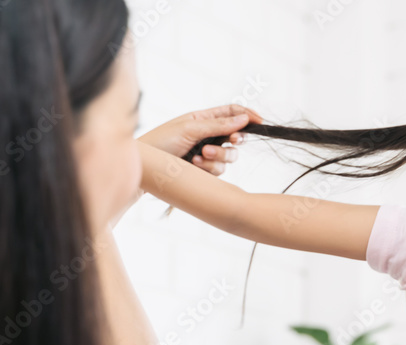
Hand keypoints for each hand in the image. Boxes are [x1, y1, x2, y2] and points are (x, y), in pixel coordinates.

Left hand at [139, 104, 263, 175]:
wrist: (146, 167)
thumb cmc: (161, 142)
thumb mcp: (189, 128)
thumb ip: (217, 125)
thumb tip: (242, 119)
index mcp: (203, 118)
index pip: (232, 113)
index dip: (247, 116)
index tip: (259, 122)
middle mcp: (208, 135)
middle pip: (235, 136)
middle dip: (233, 140)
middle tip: (230, 141)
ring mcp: (207, 154)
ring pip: (229, 157)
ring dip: (218, 156)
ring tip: (200, 155)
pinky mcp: (204, 171)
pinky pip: (219, 171)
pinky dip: (209, 168)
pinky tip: (193, 164)